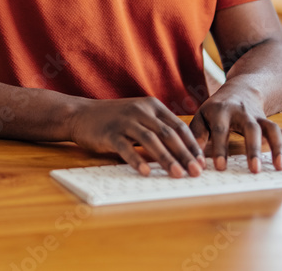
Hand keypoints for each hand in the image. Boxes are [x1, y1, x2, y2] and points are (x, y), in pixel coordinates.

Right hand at [69, 97, 205, 177]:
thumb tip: (182, 154)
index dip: (192, 145)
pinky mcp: (110, 132)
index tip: (201, 162)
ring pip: (151, 141)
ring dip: (167, 159)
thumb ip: (158, 129)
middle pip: (168, 134)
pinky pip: (126, 148)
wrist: (80, 114)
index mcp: (152, 106)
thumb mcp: (139, 117)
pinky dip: (138, 160)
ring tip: (178, 175)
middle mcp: (141, 111)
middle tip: (196, 172)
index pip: (179, 126)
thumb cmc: (113, 119)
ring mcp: (125, 121)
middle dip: (185, 155)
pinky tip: (147, 172)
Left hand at [189, 80, 281, 172]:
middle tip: (255, 170)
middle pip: (251, 129)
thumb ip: (197, 133)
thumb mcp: (202, 115)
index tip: (221, 167)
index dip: (220, 148)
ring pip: (271, 128)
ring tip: (279, 166)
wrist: (241, 89)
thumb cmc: (216, 109)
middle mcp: (242, 112)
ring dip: (277, 147)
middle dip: (253, 149)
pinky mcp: (270, 121)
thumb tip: (194, 156)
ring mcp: (258, 116)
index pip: (220, 130)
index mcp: (221, 110)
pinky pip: (281, 132)